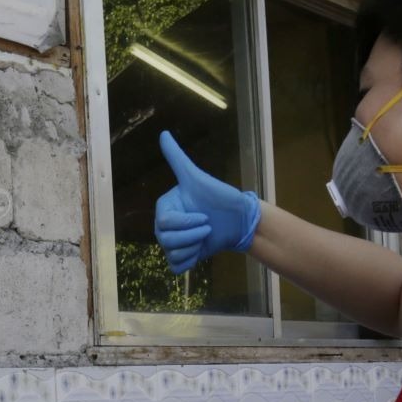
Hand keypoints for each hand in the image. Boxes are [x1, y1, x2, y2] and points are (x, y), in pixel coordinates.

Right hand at [153, 131, 262, 272]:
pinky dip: (190, 261)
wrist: (239, 220)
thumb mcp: (197, 177)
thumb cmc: (220, 197)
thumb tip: (163, 134)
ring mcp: (173, 243)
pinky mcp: (182, 258)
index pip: (166, 223)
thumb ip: (177, 158)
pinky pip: (176, 267)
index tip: (204, 216)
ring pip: (172, 253)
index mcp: (165, 208)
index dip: (186, 223)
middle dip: (192, 235)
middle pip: (167, 241)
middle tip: (208, 227)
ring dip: (194, 247)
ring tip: (205, 237)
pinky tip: (201, 250)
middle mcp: (165, 226)